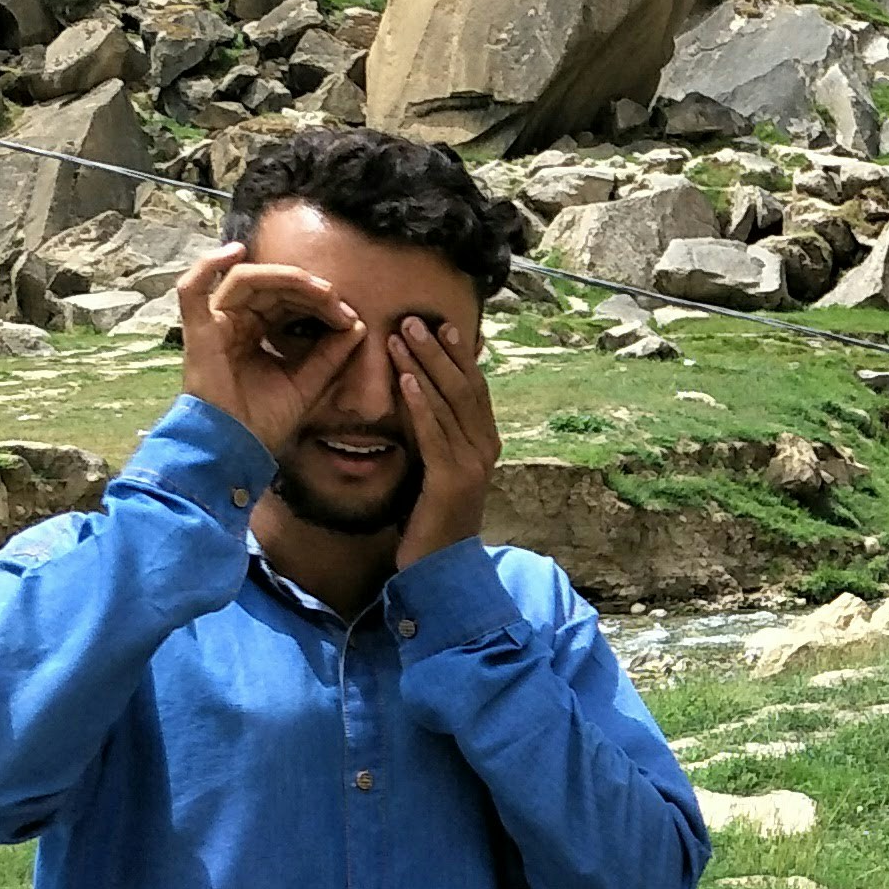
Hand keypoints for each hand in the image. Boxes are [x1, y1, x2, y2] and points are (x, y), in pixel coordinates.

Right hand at [175, 245, 367, 463]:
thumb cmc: (264, 421)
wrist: (236, 450)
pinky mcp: (197, 332)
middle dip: (307, 288)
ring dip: (283, 277)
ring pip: (245, 280)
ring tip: (316, 287)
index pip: (288, 301)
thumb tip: (359, 323)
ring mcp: (214, 324)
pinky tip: (235, 251)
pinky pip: (192, 289)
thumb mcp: (308, 383)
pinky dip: (209, 265)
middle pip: (270, 286)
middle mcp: (234, 323)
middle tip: (336, 298)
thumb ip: (331, 355)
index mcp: (257, 333)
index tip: (349, 315)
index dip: (319, 301)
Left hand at [389, 313, 500, 564]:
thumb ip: (435, 435)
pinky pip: (435, 433)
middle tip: (414, 320)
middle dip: (438, 351)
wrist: (439, 568)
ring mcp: (472, 464)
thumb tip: (418, 397)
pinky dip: (419, 404)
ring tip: (402, 337)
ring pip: (448, 404)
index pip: (474, 389)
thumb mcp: (436, 467)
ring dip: (423, 367)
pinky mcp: (451, 480)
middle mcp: (486, 449)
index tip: (442, 326)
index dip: (459, 355)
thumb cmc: (432, 518)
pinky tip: (404, 381)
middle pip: (464, 388)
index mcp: (485, 443)